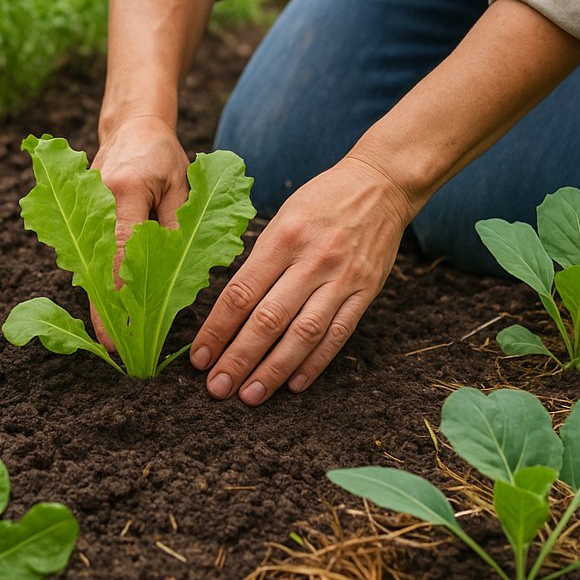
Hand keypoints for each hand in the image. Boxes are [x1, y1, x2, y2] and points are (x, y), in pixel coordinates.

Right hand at [90, 115, 190, 347]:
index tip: (124, 327)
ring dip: (98, 300)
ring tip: (110, 340)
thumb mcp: (181, 184)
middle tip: (114, 348)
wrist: (131, 127)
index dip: (121, 293)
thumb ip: (176, 226)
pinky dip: (96, 283)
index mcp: (124, 190)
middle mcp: (94, 202)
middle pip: (96, 265)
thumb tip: (172, 273)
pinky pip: (87, 256)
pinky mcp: (79, 217)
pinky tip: (107, 312)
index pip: (121, 251)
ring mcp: (81, 209)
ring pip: (87, 265)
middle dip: (104, 309)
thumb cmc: (162, 155)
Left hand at [189, 154, 415, 403]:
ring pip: (303, 334)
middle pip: (268, 319)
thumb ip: (260, 259)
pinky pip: (338, 334)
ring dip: (273, 370)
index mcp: (283, 238)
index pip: (241, 293)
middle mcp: (312, 260)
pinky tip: (294, 384)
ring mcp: (342, 279)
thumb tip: (231, 306)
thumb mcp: (283, 217)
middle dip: (239, 358)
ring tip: (250, 395)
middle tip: (216, 388)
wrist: (380, 184)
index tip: (199, 357)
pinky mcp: (366, 291)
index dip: (217, 329)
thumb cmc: (321, 200)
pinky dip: (315, 363)